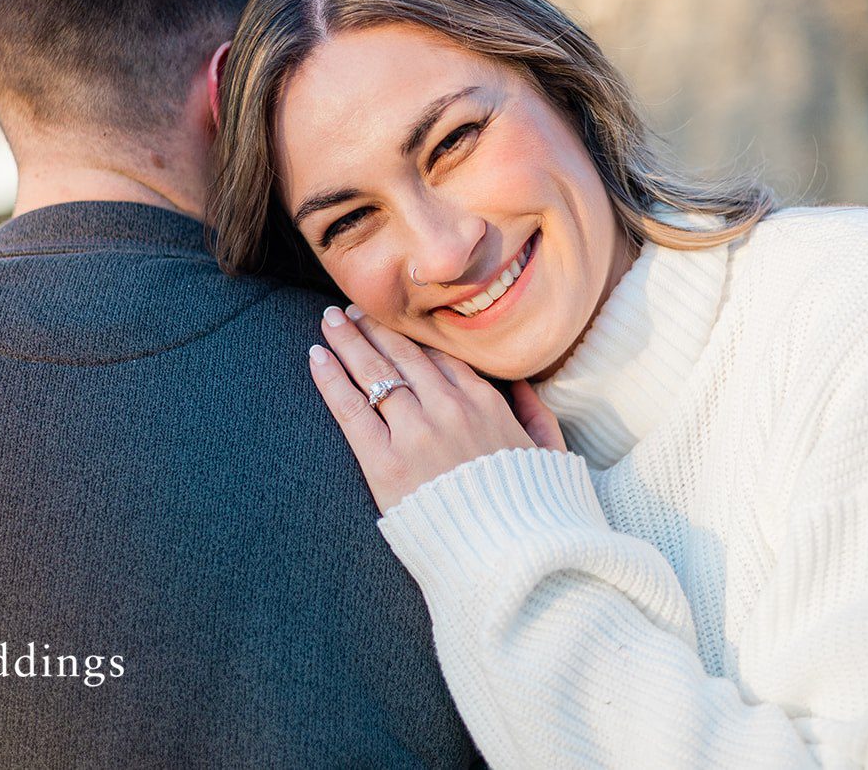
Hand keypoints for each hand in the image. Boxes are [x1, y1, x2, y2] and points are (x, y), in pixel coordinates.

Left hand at [309, 304, 566, 513]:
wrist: (510, 559)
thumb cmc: (532, 514)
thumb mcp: (551, 456)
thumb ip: (539, 416)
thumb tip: (525, 387)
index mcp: (486, 403)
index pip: (440, 356)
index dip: (412, 336)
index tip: (393, 322)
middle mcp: (448, 408)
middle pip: (403, 355)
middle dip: (374, 327)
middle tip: (351, 309)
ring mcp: (416, 433)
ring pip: (375, 372)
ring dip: (348, 340)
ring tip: (329, 321)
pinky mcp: (386, 464)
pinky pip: (352, 409)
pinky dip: (331, 379)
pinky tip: (316, 356)